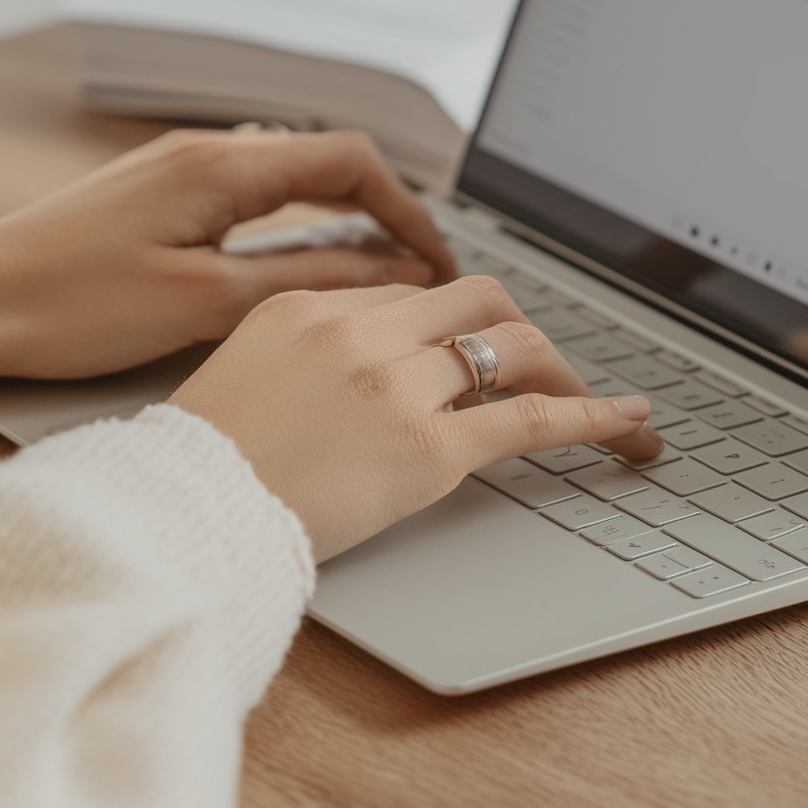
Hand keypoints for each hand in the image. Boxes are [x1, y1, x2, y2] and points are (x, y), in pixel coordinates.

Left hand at [0, 128, 454, 386]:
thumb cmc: (68, 309)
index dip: (409, 211)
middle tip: (422, 283)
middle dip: (385, 217)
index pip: (351, 161)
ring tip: (375, 289)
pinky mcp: (155, 198)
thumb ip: (303, 281)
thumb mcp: (202, 304)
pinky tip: (300, 279)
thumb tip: (389, 273)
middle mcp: (202, 151)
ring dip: (341, 227)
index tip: (438, 267)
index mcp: (219, 165)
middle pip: (326, 165)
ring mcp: (175, 170)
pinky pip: (249, 200)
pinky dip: (293, 233)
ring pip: (289, 183)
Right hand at [169, 274, 663, 560]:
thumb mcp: (238, 376)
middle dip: (519, 329)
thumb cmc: (195, 467)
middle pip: (474, 299)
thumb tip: (343, 379)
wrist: (178, 514)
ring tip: (597, 403)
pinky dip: (594, 419)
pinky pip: (532, 420)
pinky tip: (628, 427)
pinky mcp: (427, 447)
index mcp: (308, 306)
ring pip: (513, 347)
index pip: (409, 293)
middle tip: (542, 368)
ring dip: (563, 371)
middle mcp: (360, 330)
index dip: (455, 321)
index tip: (479, 344)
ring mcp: (397, 384)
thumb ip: (298, 358)